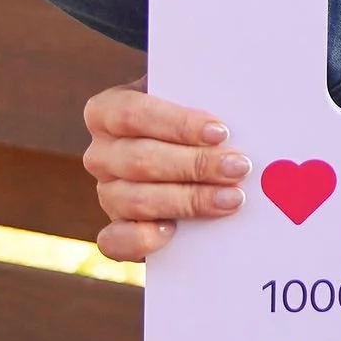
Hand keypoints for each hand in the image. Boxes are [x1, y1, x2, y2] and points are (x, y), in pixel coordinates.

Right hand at [83, 82, 249, 262]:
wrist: (187, 159)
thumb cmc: (192, 124)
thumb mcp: (194, 100)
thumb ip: (204, 98)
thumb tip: (237, 110)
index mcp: (108, 111)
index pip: (132, 113)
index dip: (177, 124)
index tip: (221, 132)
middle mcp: (101, 154)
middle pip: (139, 159)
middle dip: (195, 165)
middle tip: (238, 167)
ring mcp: (106, 194)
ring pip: (135, 200)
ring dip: (188, 200)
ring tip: (232, 198)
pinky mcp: (114, 231)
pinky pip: (115, 241)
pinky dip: (143, 239)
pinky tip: (175, 231)